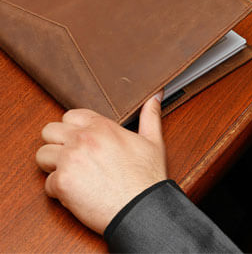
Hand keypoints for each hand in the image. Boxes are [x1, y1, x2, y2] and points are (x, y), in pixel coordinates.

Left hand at [35, 93, 166, 233]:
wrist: (141, 208)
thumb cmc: (147, 178)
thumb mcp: (153, 141)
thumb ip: (150, 115)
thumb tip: (155, 96)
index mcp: (102, 126)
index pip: (70, 115)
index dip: (73, 128)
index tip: (81, 140)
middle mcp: (82, 138)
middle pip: (49, 131)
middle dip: (57, 143)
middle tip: (73, 157)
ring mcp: (70, 159)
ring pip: (42, 155)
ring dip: (53, 165)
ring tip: (72, 174)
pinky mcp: (62, 182)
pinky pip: (46, 183)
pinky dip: (59, 190)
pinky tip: (77, 192)